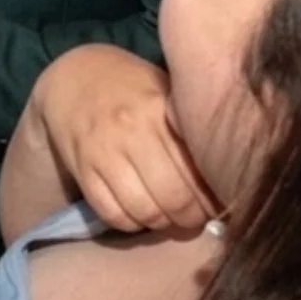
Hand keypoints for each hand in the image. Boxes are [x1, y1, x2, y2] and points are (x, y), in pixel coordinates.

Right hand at [28, 45, 215, 232]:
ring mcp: (103, 150)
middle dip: (189, 218)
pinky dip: (130, 223)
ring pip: (143, 210)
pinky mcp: (82, 167)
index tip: (217, 206)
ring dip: (160, 223)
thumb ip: (191, 129)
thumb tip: (226, 177)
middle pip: (173, 198)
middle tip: (195, 217)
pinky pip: (111, 212)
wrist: (74, 76)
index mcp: (161, 110)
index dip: (212, 201)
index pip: (198, 173)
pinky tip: (138, 213)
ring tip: (168, 216)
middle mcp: (132, 130)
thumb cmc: (132, 86)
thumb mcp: (167, 92)